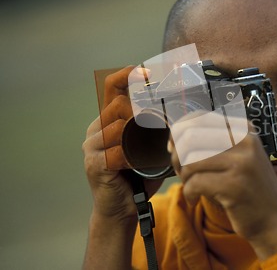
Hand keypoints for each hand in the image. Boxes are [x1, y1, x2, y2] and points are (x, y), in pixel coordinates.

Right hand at [82, 66, 162, 222]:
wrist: (121, 209)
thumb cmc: (138, 176)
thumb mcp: (149, 147)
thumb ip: (156, 128)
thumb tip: (182, 108)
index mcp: (107, 120)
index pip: (111, 87)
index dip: (128, 74)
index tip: (148, 70)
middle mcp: (95, 129)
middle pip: (119, 104)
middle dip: (143, 109)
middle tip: (162, 119)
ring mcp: (91, 146)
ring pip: (120, 125)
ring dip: (142, 133)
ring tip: (153, 144)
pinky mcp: (94, 164)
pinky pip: (118, 152)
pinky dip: (136, 156)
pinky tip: (142, 163)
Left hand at [169, 111, 276, 258]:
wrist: (275, 220)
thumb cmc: (249, 188)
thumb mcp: (237, 156)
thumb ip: (212, 142)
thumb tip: (174, 135)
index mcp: (244, 128)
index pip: (199, 117)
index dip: (179, 132)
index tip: (175, 147)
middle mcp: (245, 140)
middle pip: (190, 137)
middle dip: (177, 156)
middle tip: (181, 171)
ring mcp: (241, 163)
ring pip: (190, 160)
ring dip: (183, 176)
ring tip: (191, 186)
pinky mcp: (234, 186)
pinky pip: (194, 183)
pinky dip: (188, 193)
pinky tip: (195, 198)